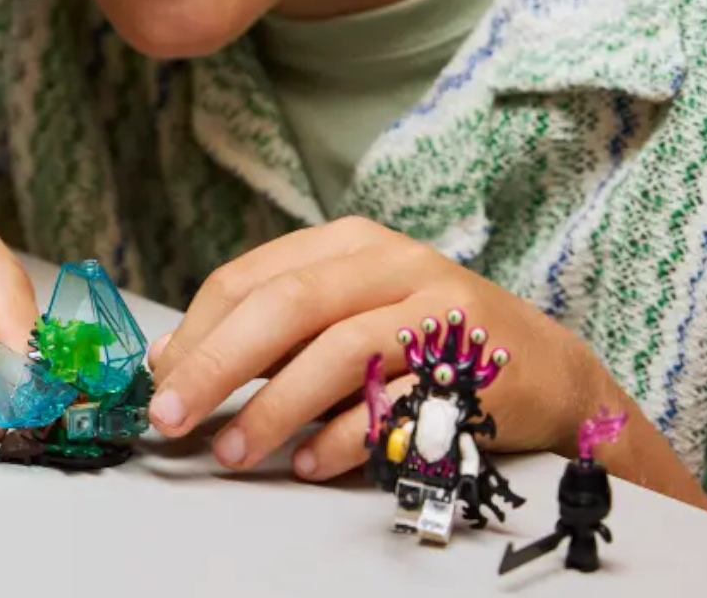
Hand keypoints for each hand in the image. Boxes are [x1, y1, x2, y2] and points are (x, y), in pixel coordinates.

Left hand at [146, 217, 614, 482]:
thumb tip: (173, 362)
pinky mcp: (474, 364)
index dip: (197, 331)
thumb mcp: (346, 311)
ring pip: (337, 351)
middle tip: (173, 413)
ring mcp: (437, 310)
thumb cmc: (424, 339)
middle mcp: (392, 264)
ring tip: (233, 450)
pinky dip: (342, 437)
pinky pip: (394, 402)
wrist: (546, 367)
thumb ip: (270, 330)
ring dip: (274, 409)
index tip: (160, 377)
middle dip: (217, 363)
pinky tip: (308, 463)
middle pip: (285, 306)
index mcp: (348, 243)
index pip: (250, 278)